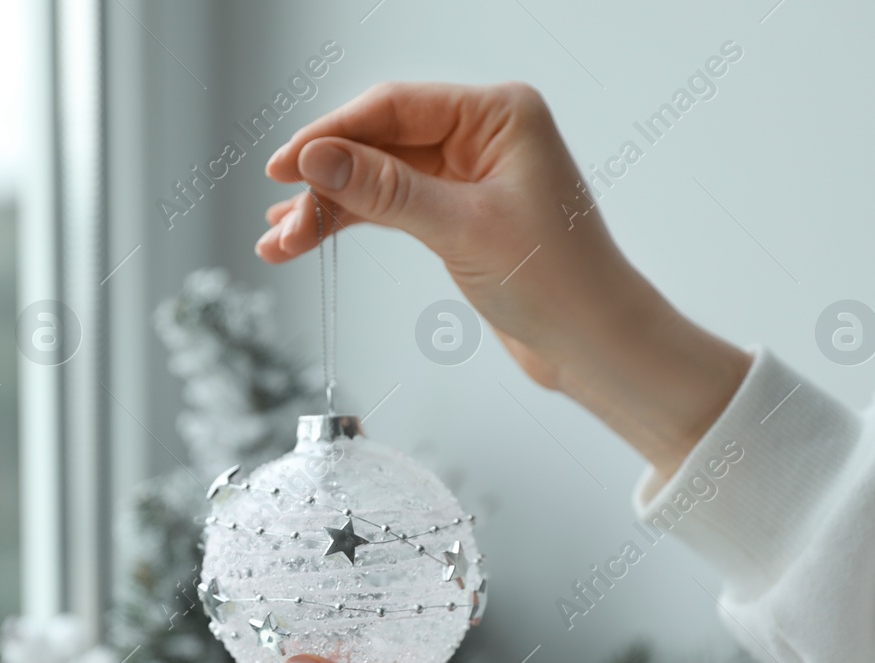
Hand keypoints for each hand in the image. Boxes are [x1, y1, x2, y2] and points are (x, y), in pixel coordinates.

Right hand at [257, 82, 751, 478]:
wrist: (595, 344)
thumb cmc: (559, 283)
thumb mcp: (461, 229)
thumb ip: (385, 190)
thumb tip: (317, 160)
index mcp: (498, 114)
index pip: (394, 108)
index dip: (330, 135)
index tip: (283, 166)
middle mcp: (483, 135)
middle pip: (378, 143)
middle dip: (325, 184)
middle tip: (282, 221)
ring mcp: (468, 174)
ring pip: (377, 178)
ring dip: (329, 209)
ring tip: (280, 242)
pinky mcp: (457, 213)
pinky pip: (390, 206)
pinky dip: (351, 223)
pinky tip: (308, 239)